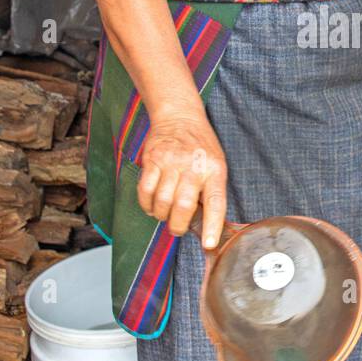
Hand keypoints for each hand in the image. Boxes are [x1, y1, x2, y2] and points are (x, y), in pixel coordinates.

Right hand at [137, 114, 227, 249]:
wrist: (179, 116)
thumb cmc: (201, 146)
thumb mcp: (216, 164)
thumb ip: (210, 190)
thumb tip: (204, 225)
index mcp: (214, 169)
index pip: (216, 202)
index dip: (212, 225)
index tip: (209, 244)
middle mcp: (194, 166)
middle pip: (183, 205)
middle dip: (178, 226)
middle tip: (178, 229)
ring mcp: (171, 162)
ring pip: (162, 201)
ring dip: (162, 215)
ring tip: (165, 214)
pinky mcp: (152, 160)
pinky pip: (145, 191)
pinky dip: (147, 204)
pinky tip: (152, 205)